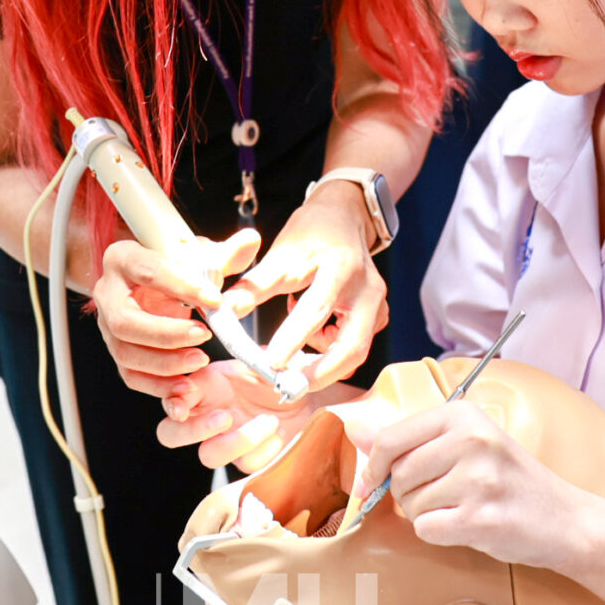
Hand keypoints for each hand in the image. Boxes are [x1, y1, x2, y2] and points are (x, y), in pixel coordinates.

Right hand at [93, 229, 260, 397]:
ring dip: (164, 362)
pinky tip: (186, 384)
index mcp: (123, 258)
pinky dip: (158, 385)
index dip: (181, 286)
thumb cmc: (175, 265)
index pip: (148, 272)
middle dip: (166, 333)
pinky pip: (131, 375)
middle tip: (204, 335)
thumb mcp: (199, 254)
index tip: (215, 299)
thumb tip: (251, 240)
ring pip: (125, 352)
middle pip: (125, 320)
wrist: (154, 282)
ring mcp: (107, 325)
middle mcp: (107, 292)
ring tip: (199, 360)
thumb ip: (225, 253)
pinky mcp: (118, 350)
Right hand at [156, 360, 338, 469]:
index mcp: (207, 383)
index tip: (186, 396)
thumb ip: (257, 358)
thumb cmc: (290, 373)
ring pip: (209, 455)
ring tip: (268, 422)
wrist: (318, 399)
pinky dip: (264, 450)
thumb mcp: (273, 359)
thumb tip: (253, 362)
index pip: (173, 394)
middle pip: (171, 434)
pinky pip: (245, 464)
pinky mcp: (248, 460)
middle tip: (224, 417)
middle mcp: (209, 413)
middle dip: (192, 430)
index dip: (172, 398)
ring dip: (237, 441)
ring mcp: (227, 440)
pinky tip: (280, 435)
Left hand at [223, 183, 388, 386]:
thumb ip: (255, 285)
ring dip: (323, 365)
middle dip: (319, 373)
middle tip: (286, 386)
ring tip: (291, 360)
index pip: (316, 309)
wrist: (343, 218)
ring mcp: (378, 305)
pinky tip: (313, 338)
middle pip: (352, 346)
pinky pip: (355, 345)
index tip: (270, 362)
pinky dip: (330, 351)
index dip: (293, 338)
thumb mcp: (280, 253)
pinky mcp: (379, 316)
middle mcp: (367, 289)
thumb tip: (225, 311)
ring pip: (355, 352)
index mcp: (340, 268)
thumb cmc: (310, 235)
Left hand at [346, 399, 600, 574]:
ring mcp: (478, 480)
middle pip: (398, 475)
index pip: (392, 438)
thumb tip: (354, 430)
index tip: (370, 482)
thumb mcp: (465, 445)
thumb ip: (411, 439)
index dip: (372, 466)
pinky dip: (439, 534)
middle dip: (408, 493)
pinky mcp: (481, 518)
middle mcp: (471, 440)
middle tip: (442, 496)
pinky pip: (427, 530)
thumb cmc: (509, 481)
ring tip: (462, 508)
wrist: (564, 519)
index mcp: (463, 415)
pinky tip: (466, 526)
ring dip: (427, 515)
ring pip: (411, 505)